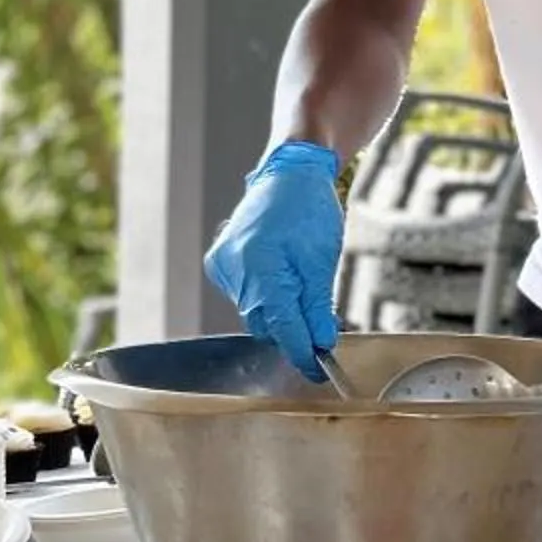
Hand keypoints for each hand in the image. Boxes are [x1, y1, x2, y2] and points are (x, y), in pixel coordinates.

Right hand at [202, 142, 342, 377]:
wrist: (289, 171)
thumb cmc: (309, 210)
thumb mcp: (322, 261)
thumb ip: (318, 307)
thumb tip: (321, 343)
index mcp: (261, 268)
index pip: (282, 327)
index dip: (302, 352)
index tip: (317, 370)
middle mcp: (234, 269)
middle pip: (266, 323)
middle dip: (294, 329)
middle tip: (320, 325)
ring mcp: (223, 266)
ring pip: (255, 312)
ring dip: (280, 311)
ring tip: (302, 284)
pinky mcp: (219, 263)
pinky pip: (244, 295)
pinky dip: (265, 295)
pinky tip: (280, 273)